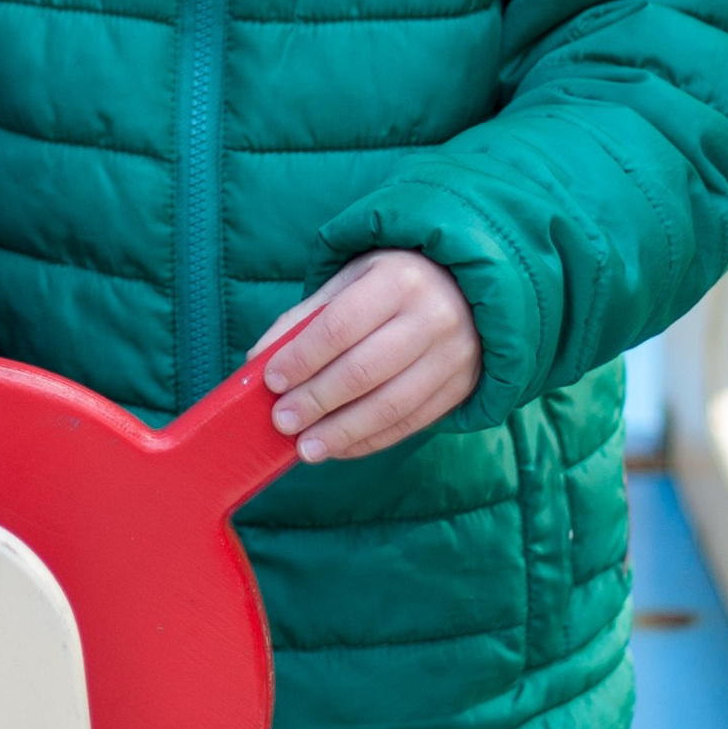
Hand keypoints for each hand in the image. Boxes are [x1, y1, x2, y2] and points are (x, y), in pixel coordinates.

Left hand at [251, 252, 480, 460]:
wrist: (468, 287)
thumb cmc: (393, 283)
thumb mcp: (351, 281)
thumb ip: (306, 319)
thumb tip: (260, 361)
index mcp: (398, 280)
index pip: (340, 326)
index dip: (302, 359)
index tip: (272, 382)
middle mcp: (433, 317)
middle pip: (363, 370)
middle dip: (316, 401)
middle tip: (282, 422)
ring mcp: (453, 355)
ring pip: (390, 405)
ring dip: (342, 433)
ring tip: (306, 448)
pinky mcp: (463, 386)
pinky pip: (412, 423)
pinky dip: (371, 440)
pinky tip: (340, 448)